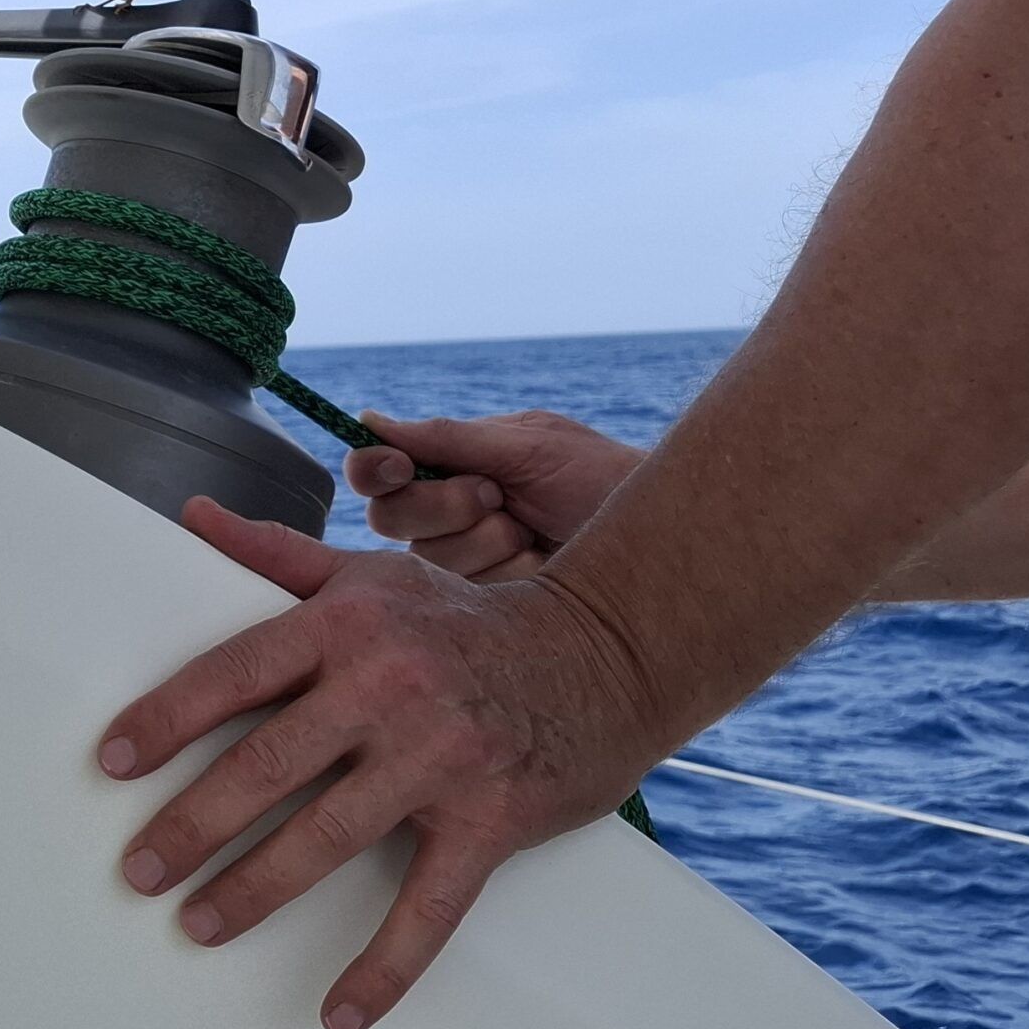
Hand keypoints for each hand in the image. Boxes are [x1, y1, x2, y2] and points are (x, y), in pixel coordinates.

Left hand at [99, 497, 655, 1028]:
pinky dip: (384, 968)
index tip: (111, 762)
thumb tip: (190, 518)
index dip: (168, 719)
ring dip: (257, 888)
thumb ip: (277, 556)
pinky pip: (429, 907)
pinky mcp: (490, 817)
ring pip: (330, 836)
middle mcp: (390, 684)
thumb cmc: (467, 618)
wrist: (602, 650)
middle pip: (270, 762)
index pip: (238, 671)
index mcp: (351, 622)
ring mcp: (441, 754)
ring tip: (200, 925)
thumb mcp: (374, 573)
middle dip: (194, 823)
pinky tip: (339, 1015)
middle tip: (139, 870)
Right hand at [345, 408, 642, 579]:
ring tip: (531, 529)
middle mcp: (448, 516)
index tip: (398, 467)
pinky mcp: (486, 607)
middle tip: (497, 495)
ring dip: (486, 540)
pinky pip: (465, 595)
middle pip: (391, 519)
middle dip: (446, 505)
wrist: (657, 541)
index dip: (375, 470)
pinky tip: (540, 565)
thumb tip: (370, 421)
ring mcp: (466, 564)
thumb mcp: (528, 447)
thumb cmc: (598, 477)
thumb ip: (451, 439)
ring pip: (429, 560)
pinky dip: (507, 574)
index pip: (382, 471)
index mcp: (453, 466)